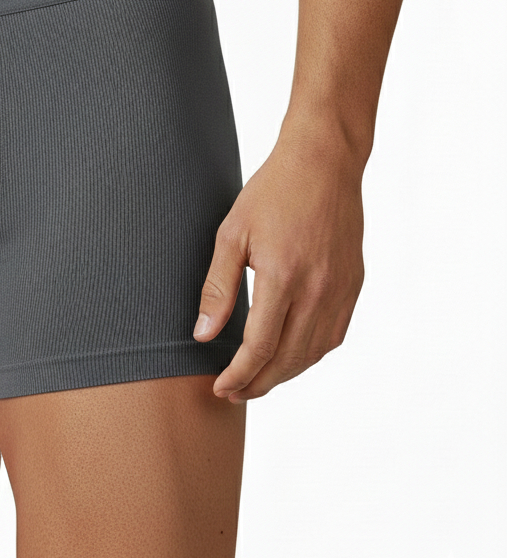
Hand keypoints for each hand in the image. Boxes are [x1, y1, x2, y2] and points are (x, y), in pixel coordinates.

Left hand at [193, 127, 365, 401]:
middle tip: (232, 393)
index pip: (260, 347)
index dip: (239, 374)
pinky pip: (333, 335)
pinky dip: (310, 355)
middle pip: (288, 359)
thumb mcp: (231, 233)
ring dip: (284, 375)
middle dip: (258, 384)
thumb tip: (204, 334)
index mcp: (283, 277)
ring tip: (256, 381)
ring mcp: (341, 290)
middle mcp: (318, 290)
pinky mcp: (354, 285)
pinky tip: (290, 357)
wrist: (324, 164)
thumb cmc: (271, 193)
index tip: (219, 388)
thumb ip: (217, 287)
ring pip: (313, 353)